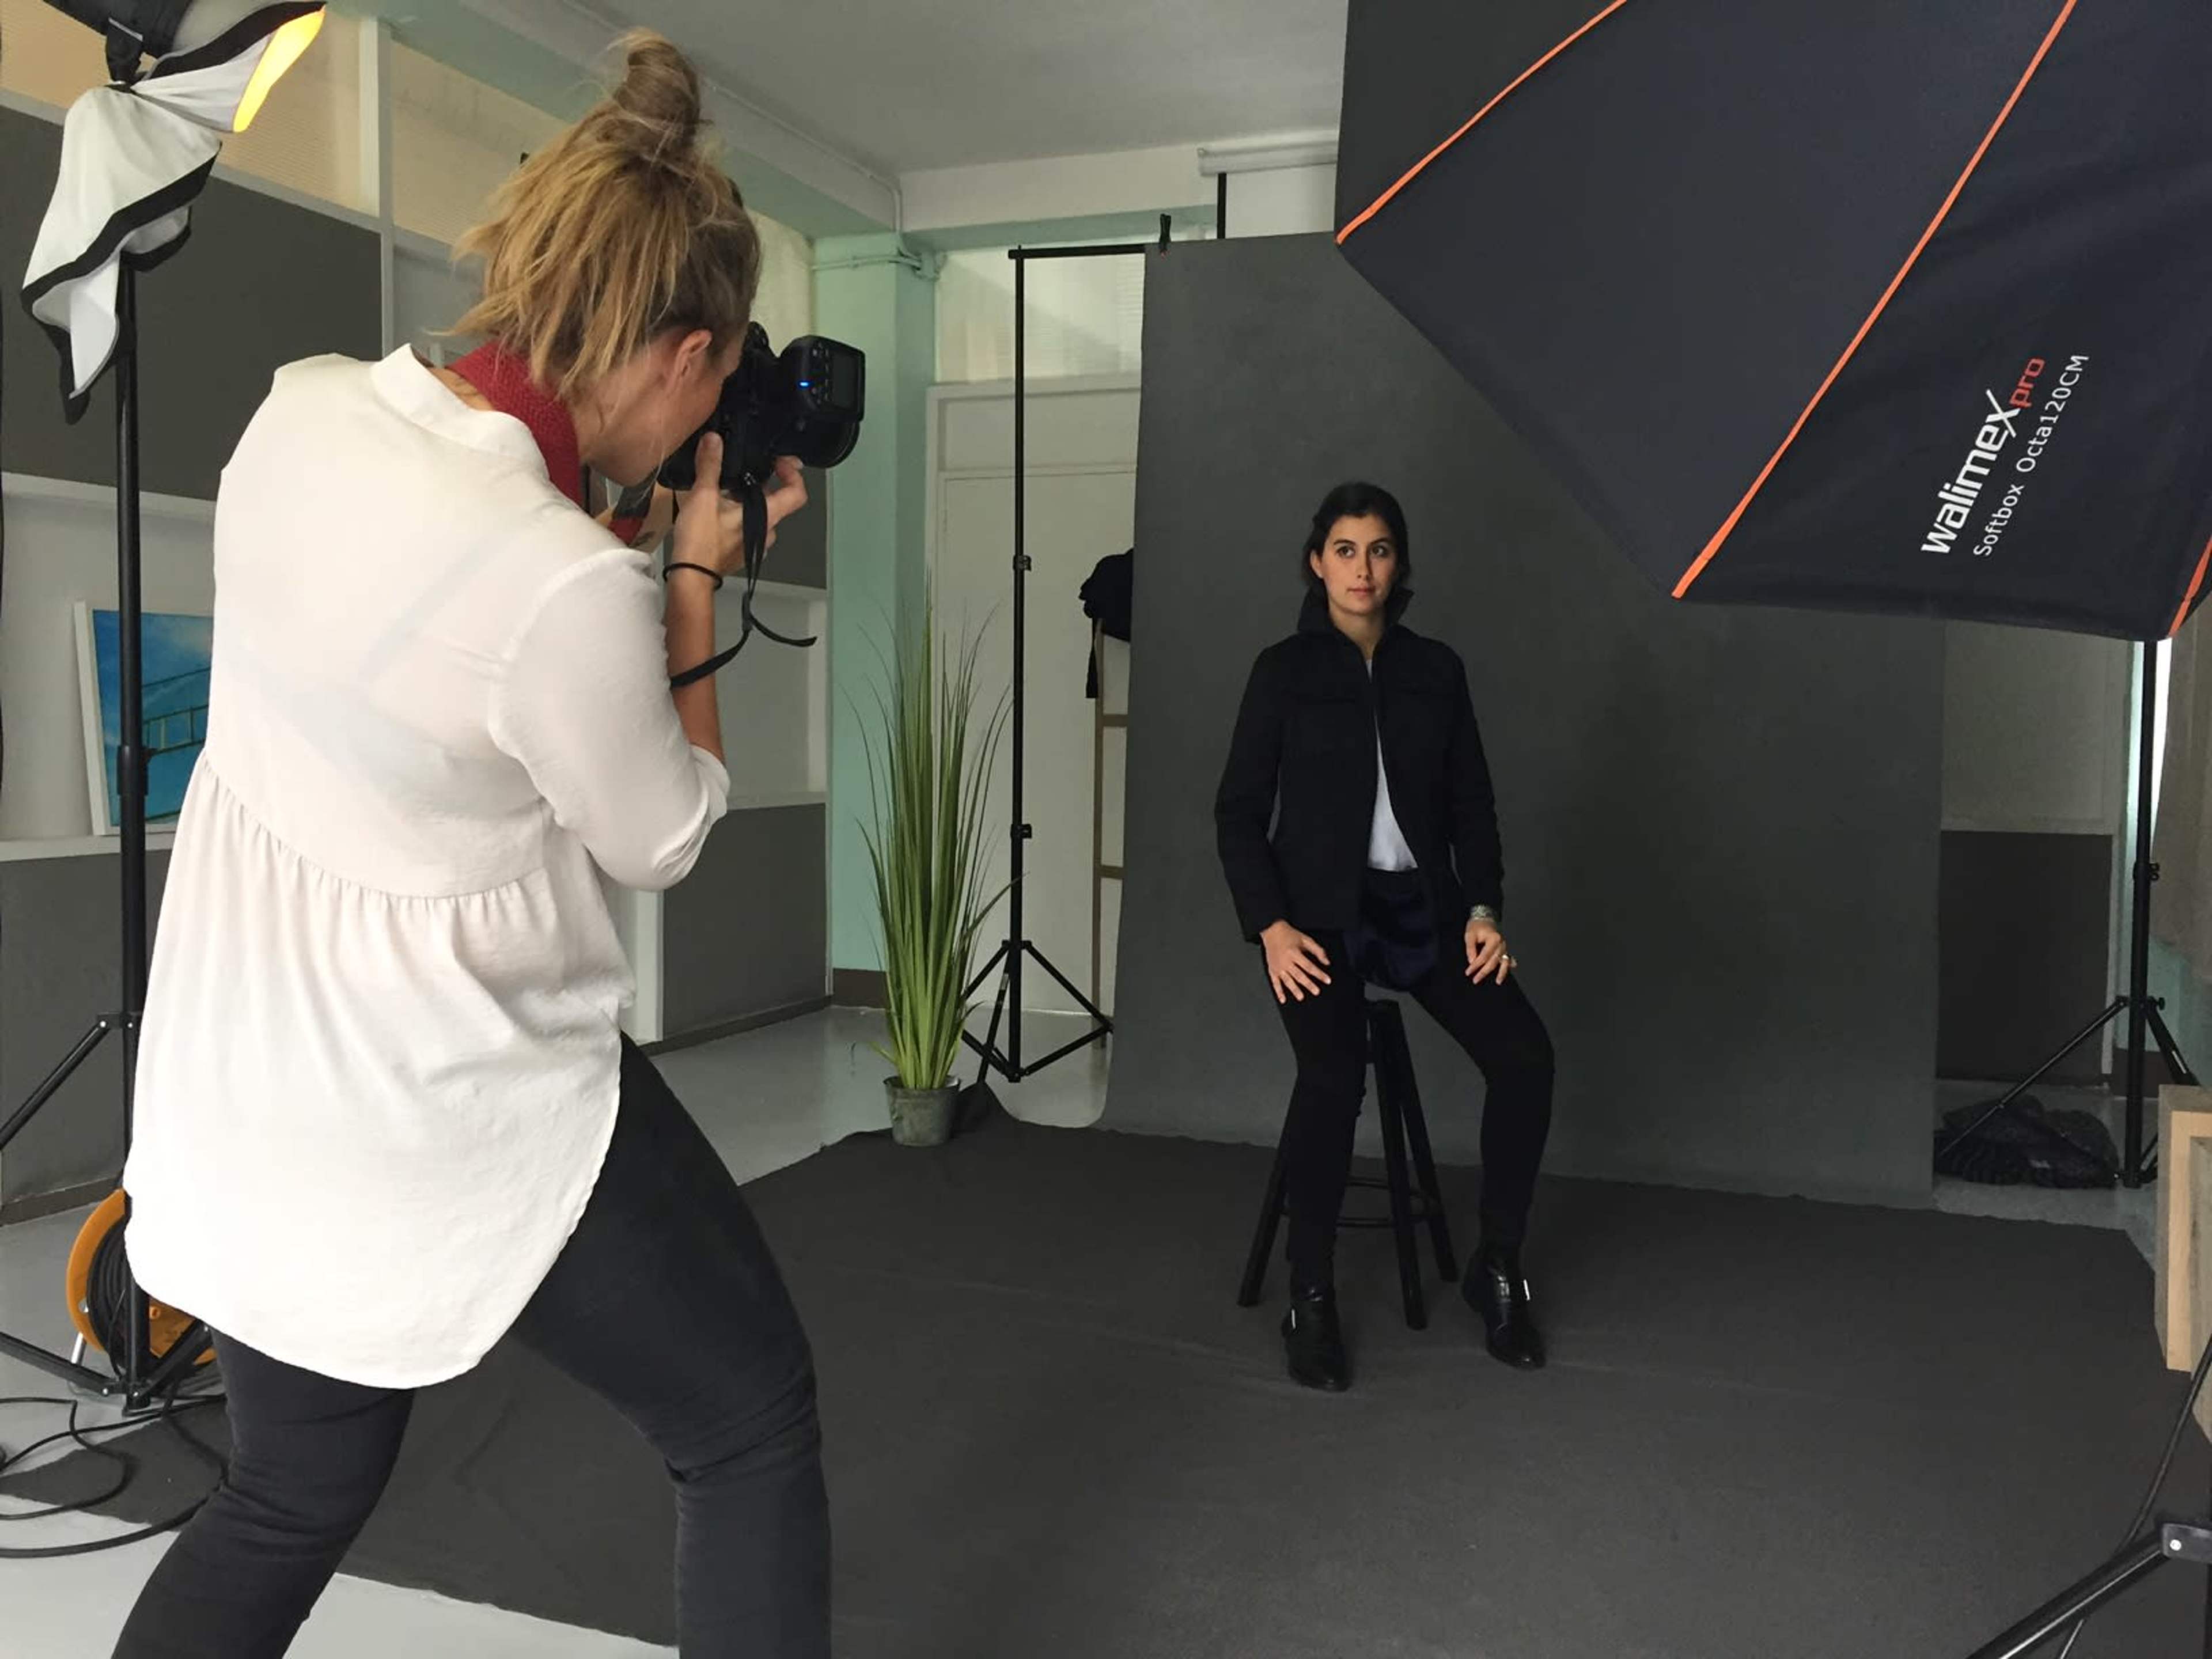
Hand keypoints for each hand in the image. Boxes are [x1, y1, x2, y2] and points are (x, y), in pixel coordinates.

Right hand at [671, 438, 808, 579]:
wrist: (690, 577)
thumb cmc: (701, 540)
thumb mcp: (703, 496)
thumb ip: (710, 466)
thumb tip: (714, 440)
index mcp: (766, 516)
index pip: (797, 493)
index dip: (792, 474)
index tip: (778, 463)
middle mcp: (767, 532)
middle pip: (773, 502)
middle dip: (757, 485)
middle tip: (737, 473)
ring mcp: (756, 545)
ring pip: (757, 516)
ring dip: (744, 502)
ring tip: (720, 492)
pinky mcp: (742, 553)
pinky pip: (746, 529)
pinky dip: (736, 518)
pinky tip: (715, 513)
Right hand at [1261, 920, 1331, 1003]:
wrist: (1272, 931)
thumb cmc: (1289, 935)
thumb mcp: (1306, 939)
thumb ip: (1318, 950)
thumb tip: (1327, 962)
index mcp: (1294, 953)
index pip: (1309, 966)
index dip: (1319, 974)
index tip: (1327, 980)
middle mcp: (1286, 961)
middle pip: (1299, 975)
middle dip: (1308, 984)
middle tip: (1316, 991)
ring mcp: (1278, 967)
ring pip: (1287, 981)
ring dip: (1294, 990)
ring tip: (1301, 997)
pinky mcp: (1272, 970)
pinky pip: (1275, 983)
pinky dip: (1279, 992)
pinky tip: (1283, 999)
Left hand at [1465, 918, 1511, 985]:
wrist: (1485, 917)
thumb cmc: (1477, 925)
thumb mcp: (1470, 935)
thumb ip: (1470, 948)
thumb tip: (1472, 961)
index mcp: (1494, 939)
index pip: (1483, 956)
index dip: (1475, 965)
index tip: (1468, 972)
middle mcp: (1502, 943)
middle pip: (1493, 961)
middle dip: (1484, 972)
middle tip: (1476, 980)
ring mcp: (1505, 946)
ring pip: (1504, 961)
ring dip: (1502, 972)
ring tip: (1498, 981)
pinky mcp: (1505, 947)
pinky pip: (1509, 957)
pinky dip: (1510, 964)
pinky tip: (1510, 969)